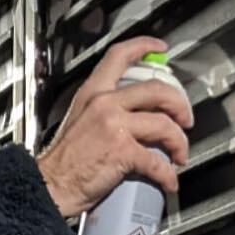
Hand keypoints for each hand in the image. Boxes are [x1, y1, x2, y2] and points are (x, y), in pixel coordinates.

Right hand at [35, 36, 192, 219]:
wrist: (49, 186)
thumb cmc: (61, 164)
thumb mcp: (77, 122)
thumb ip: (100, 112)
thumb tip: (129, 117)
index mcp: (92, 94)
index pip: (119, 56)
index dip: (144, 47)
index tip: (160, 50)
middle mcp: (105, 104)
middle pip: (156, 90)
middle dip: (179, 104)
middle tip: (185, 118)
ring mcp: (115, 126)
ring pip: (164, 124)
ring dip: (179, 142)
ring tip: (180, 154)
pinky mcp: (122, 151)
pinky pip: (157, 161)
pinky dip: (168, 174)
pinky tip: (169, 180)